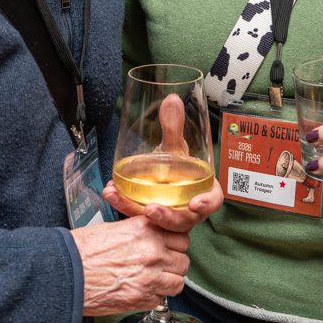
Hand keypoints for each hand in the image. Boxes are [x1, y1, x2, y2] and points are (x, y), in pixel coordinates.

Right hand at [72, 217, 189, 316]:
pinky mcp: (143, 299)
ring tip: (155, 280)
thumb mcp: (112, 228)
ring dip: (169, 281)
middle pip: (183, 258)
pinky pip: (163, 299)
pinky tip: (142, 291)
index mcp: (145, 229)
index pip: (180, 234)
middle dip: (174, 262)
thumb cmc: (82, 251)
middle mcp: (153, 251)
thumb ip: (137, 232)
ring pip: (179, 281)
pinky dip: (156, 297)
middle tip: (162, 265)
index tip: (168, 246)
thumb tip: (148, 236)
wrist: (67, 275)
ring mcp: (151, 277)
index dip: (174, 242)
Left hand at [103, 91, 223, 229]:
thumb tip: (172, 99)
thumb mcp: (175, 147)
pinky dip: (122, 204)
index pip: (211, 202)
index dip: (205, 204)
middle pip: (182, 220)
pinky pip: (136, 214)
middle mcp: (187, 210)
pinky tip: (110, 192)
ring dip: (134, 210)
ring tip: (118, 197)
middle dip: (167, 218)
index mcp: (203, 193)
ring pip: (155, 222)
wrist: (162, 178)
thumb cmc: (178, 168)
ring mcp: (168, 216)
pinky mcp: (149, 219)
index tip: (195, 204)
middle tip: (151, 209)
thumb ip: (174, 127)